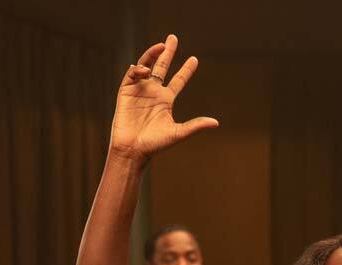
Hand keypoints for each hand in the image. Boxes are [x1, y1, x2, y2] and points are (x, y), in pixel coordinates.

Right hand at [109, 36, 218, 163]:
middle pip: (162, 67)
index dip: (186, 70)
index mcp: (166, 100)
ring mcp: (140, 91)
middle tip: (173, 37)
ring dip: (152, 55)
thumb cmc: (154, 144)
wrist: (132, 150)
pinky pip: (132, 75)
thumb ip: (195, 126)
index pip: (178, 80)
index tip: (194, 59)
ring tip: (161, 45)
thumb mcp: (178, 133)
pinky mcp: (126, 92)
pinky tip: (145, 70)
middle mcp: (153, 92)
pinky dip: (138, 69)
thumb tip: (215, 122)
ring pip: (147, 67)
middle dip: (167, 52)